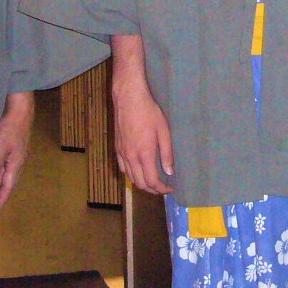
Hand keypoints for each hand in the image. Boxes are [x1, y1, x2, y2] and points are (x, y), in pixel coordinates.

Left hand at [0, 92, 34, 210]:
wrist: (22, 110)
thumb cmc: (11, 127)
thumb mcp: (0, 144)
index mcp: (16, 164)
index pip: (8, 188)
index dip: (0, 200)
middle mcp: (18, 163)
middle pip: (8, 184)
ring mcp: (17, 156)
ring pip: (8, 175)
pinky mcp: (15, 150)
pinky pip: (7, 167)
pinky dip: (0, 174)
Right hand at [111, 34, 174, 194]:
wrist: (128, 98)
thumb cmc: (148, 112)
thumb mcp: (164, 131)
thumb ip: (167, 153)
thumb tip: (170, 171)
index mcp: (144, 154)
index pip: (152, 181)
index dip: (162, 189)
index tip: (170, 189)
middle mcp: (131, 157)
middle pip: (140, 183)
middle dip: (152, 190)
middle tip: (163, 188)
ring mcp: (122, 152)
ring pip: (130, 177)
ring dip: (141, 183)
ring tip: (152, 182)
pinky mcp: (117, 147)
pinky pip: (123, 167)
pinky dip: (131, 174)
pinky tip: (137, 171)